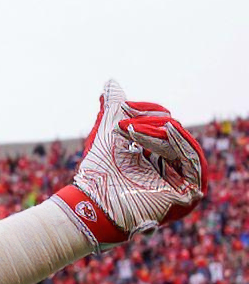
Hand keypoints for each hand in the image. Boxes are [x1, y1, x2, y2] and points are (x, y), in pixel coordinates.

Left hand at [55, 79, 205, 249]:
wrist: (91, 201)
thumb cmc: (96, 171)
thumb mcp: (107, 131)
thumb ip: (113, 106)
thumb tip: (111, 82)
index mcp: (156, 156)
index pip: (165, 125)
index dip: (147, 113)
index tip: (123, 109)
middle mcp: (171, 169)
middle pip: (175, 134)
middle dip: (149, 124)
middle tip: (124, 125)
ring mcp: (180, 181)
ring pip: (182, 144)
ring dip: (158, 132)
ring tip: (133, 131)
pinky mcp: (188, 192)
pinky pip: (192, 160)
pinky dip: (179, 142)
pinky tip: (164, 130)